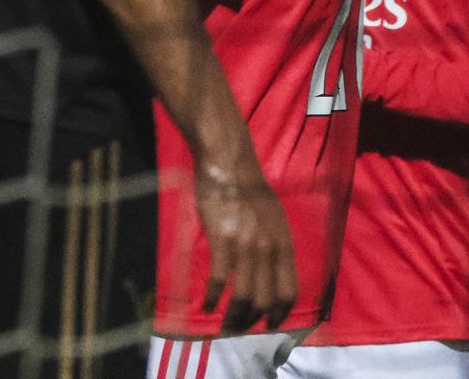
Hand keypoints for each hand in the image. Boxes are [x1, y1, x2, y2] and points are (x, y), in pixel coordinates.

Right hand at [194, 157, 296, 331]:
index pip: (288, 291)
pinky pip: (220, 279)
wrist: (228, 165)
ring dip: (234, 317)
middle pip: (265, 299)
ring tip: (225, 326)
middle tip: (242, 329)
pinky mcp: (222, 241)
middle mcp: (269, 251)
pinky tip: (207, 306)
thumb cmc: (249, 188)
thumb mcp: (274, 218)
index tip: (269, 324)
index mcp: (284, 245)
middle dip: (254, 321)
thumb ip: (274, 245)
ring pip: (244, 296)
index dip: (279, 313)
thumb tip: (270, 269)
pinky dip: (214, 297)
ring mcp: (246, 247)